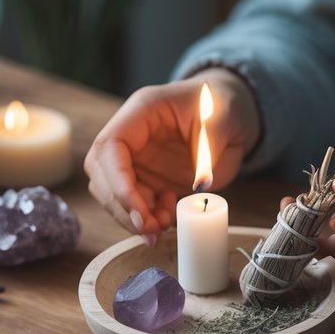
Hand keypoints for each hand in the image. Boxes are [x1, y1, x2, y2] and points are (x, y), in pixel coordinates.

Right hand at [85, 68, 260, 242]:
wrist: (232, 115)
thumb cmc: (224, 105)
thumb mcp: (225, 117)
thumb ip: (211, 146)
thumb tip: (200, 182)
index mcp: (143, 111)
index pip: (110, 145)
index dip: (117, 180)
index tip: (139, 209)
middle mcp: (132, 136)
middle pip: (102, 173)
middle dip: (122, 206)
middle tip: (150, 228)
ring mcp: (137, 159)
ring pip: (112, 193)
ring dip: (132, 217)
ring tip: (164, 226)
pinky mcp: (148, 180)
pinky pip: (134, 205)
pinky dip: (146, 219)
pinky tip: (168, 219)